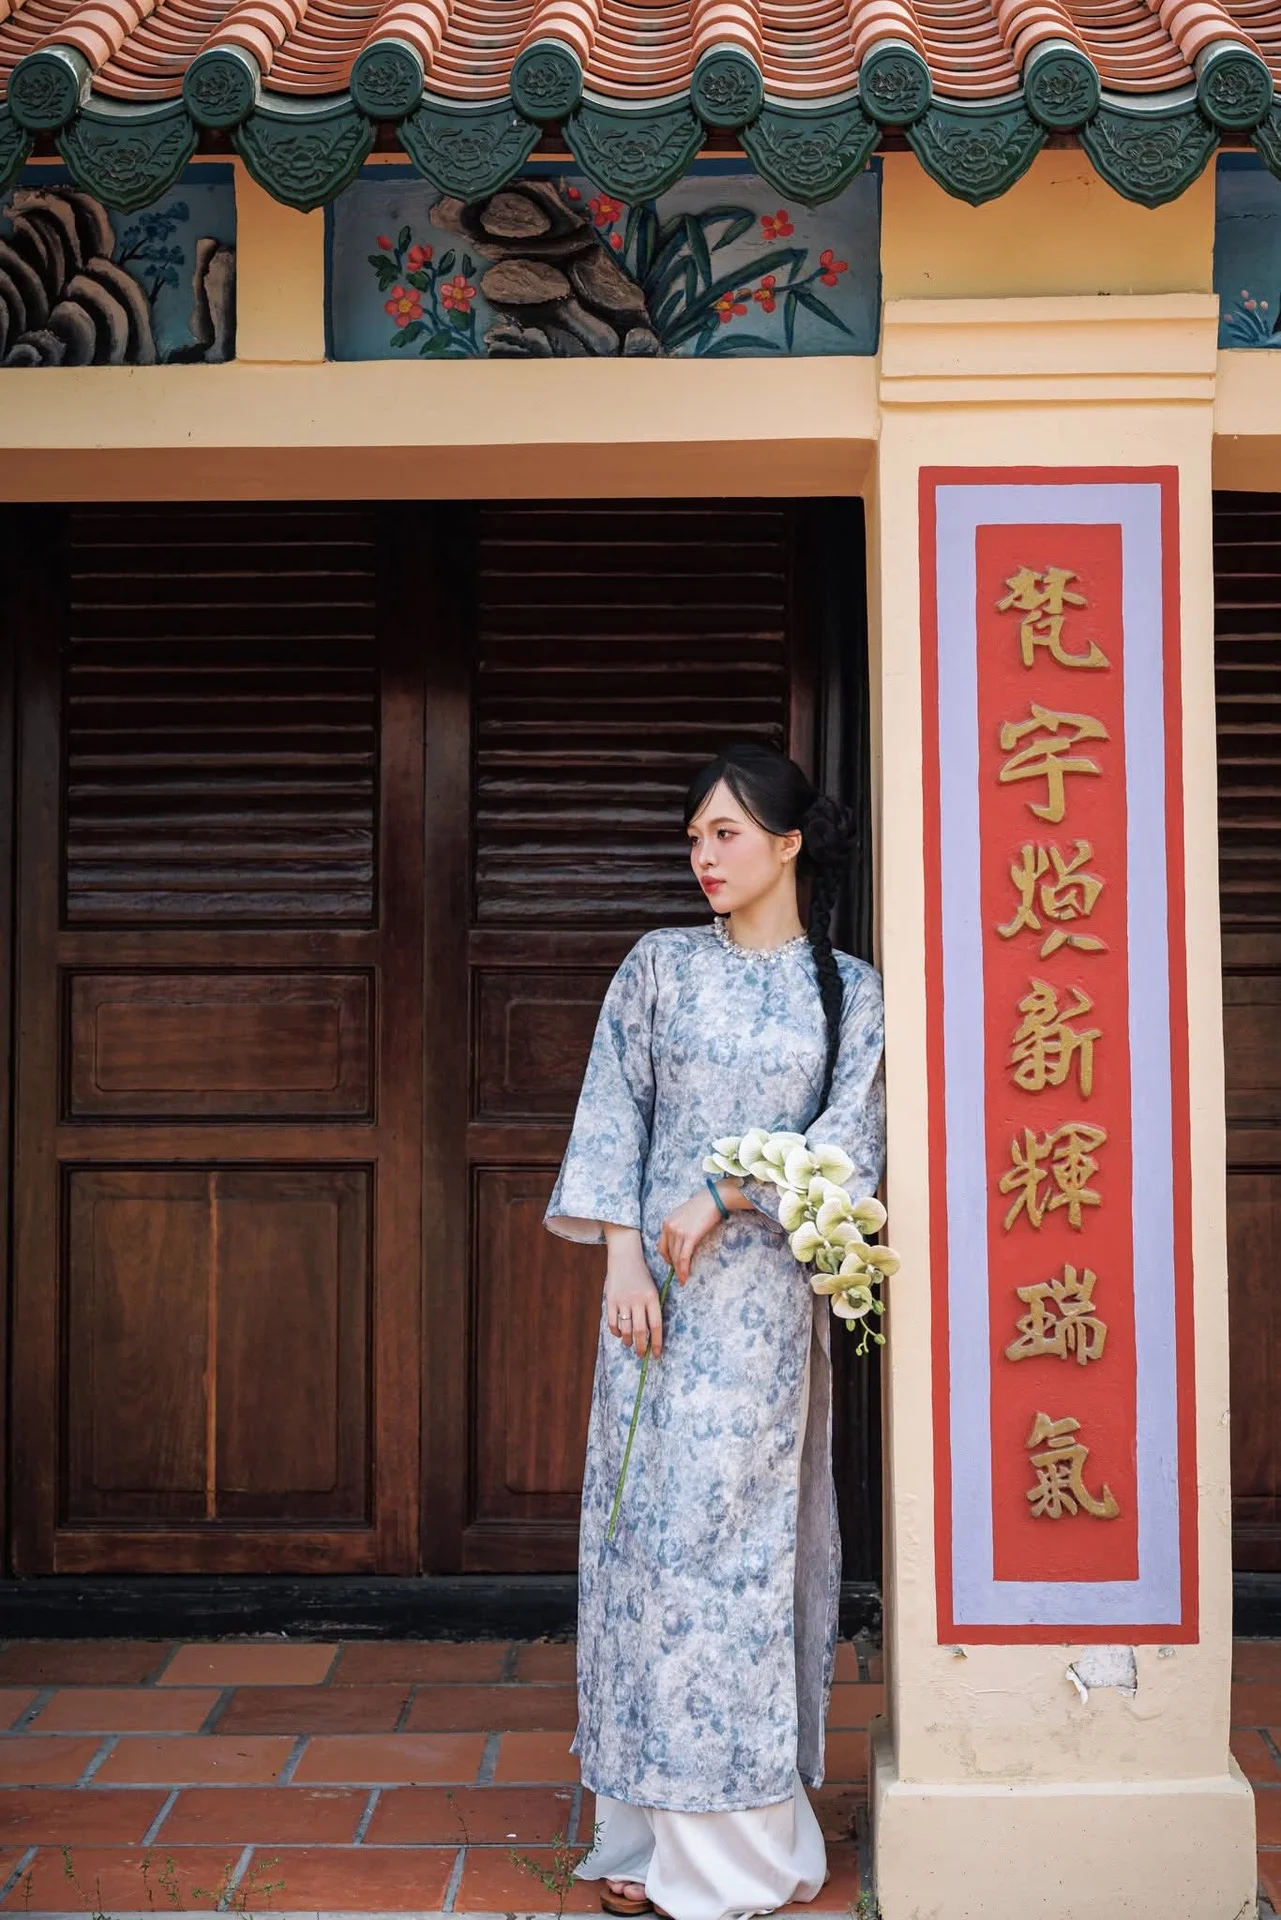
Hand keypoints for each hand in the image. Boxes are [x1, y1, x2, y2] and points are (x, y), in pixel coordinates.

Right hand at [603, 1226, 663, 1355]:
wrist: (625, 1257)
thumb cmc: (641, 1276)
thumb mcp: (652, 1289)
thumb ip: (652, 1308)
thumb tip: (652, 1334)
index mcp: (651, 1297)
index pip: (656, 1325)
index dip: (657, 1343)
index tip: (657, 1354)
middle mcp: (638, 1300)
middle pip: (641, 1331)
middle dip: (642, 1347)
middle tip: (642, 1355)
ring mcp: (623, 1300)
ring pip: (626, 1329)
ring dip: (629, 1341)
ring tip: (631, 1344)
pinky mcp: (611, 1300)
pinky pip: (613, 1323)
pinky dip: (616, 1332)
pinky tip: (620, 1334)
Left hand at [658, 1185, 726, 1285]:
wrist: (712, 1199)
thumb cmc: (701, 1207)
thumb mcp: (682, 1216)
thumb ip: (676, 1228)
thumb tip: (677, 1243)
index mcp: (666, 1223)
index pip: (661, 1246)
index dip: (666, 1258)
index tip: (672, 1265)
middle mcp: (669, 1227)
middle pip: (668, 1253)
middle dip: (673, 1266)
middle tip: (679, 1275)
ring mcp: (678, 1232)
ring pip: (676, 1257)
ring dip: (679, 1271)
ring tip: (683, 1280)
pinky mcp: (689, 1236)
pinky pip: (684, 1257)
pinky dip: (683, 1269)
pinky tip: (685, 1276)